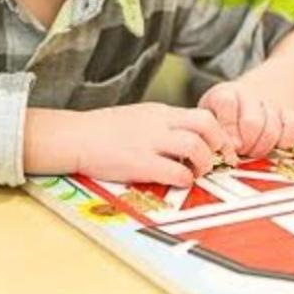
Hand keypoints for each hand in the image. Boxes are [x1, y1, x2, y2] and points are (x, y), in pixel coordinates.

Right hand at [71, 103, 236, 186]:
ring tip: (197, 172)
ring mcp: (150, 142)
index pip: (202, 114)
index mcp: (160, 112)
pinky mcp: (139, 163)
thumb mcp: (138, 116)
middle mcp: (159, 123)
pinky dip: (184, 179)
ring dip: (203, 163)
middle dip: (219, 144)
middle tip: (217, 160)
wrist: (75, 136)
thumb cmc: (102, 130)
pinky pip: (175, 171)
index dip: (218, 133)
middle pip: (207, 124)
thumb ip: (161, 124)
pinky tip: (179, 182)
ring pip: (195, 146)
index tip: (219, 148)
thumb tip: (183, 137)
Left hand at [197, 80, 293, 159]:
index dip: (229, 128)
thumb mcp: (211, 124)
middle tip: (243, 150)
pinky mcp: (289, 111)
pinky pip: (293, 127)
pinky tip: (275, 144)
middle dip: (247, 145)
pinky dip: (285, 140)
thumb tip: (229, 150)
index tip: (228, 143)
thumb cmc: (223, 121)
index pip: (226, 102)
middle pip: (252, 123)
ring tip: (255, 149)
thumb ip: (215, 135)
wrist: (249, 102)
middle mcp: (246, 94)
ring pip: (272, 129)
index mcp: (223, 94)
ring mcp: (269, 101)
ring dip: (264, 146)